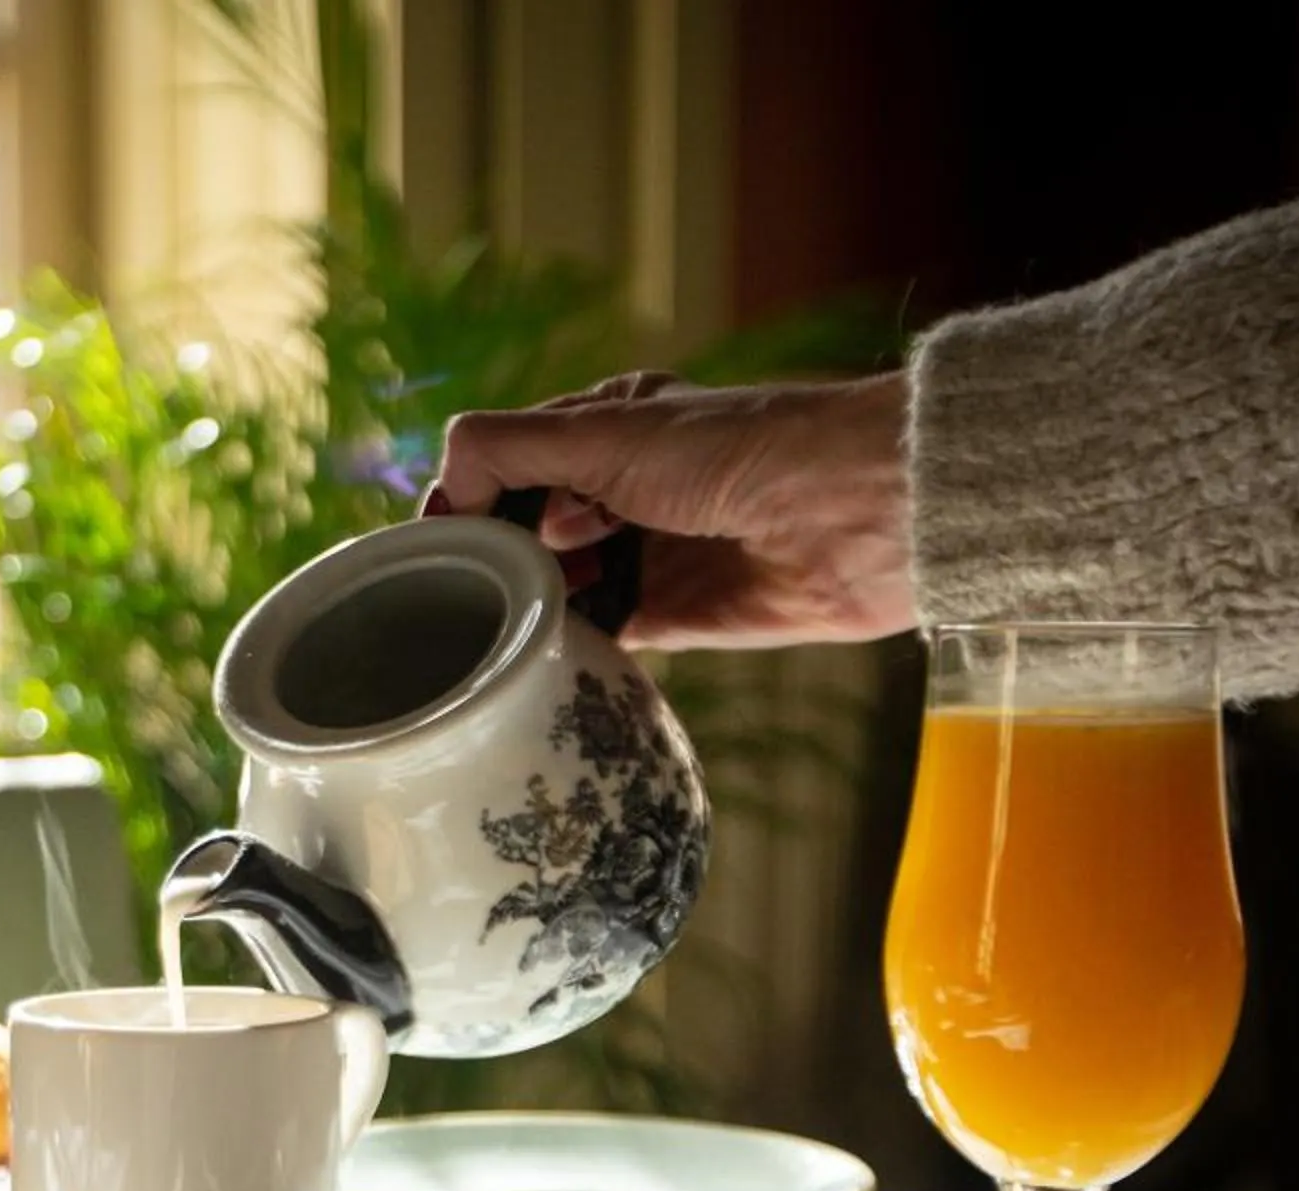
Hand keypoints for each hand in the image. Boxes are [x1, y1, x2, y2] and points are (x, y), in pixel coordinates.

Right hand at [427, 371, 915, 649]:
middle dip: (500, 554)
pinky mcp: (683, 617)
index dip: (473, 498)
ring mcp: (655, 554)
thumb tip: (445, 490)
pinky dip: (576, 644)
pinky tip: (546, 655)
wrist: (854, 510)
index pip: (510, 462)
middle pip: (532, 530)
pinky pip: (609, 636)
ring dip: (534, 602)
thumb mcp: (604, 431)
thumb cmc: (737, 449)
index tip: (447, 538)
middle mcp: (629, 488)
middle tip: (481, 583)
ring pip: (563, 586)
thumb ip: (508, 448)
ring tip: (511, 619)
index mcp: (610, 426)